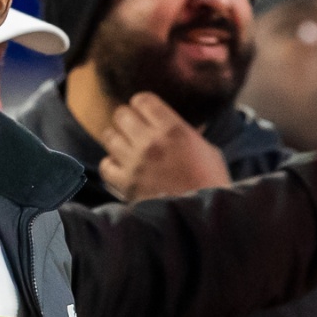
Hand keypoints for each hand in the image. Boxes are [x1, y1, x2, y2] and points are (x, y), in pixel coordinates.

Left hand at [98, 92, 230, 201]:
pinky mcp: (125, 184)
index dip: (142, 104)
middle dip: (126, 119)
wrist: (202, 216)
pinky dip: (110, 165)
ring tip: (124, 146)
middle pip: (121, 114)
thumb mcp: (207, 150)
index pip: (143, 100)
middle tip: (131, 128)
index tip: (143, 110)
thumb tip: (172, 127)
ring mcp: (135, 163)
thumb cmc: (211, 183)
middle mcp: (151, 141)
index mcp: (174, 129)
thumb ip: (185, 134)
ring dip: (116, 139)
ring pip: (109, 137)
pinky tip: (120, 167)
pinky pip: (105, 165)